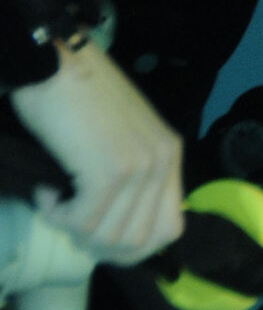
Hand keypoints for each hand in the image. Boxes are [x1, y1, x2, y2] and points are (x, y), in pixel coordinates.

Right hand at [12, 39, 184, 265]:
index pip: (170, 229)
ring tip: (57, 200)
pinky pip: (82, 222)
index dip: (133, 248)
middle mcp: (162, 160)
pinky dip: (56, 215)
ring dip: (74, 230)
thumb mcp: (122, 136)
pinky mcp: (110, 170)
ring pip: (109, 238)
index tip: (98, 238)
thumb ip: (134, 174)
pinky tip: (45, 191)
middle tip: (71, 223)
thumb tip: (120, 229)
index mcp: (170, 153)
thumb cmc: (77, 96)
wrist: (55, 61)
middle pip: (139, 242)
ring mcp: (140, 166)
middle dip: (99, 246)